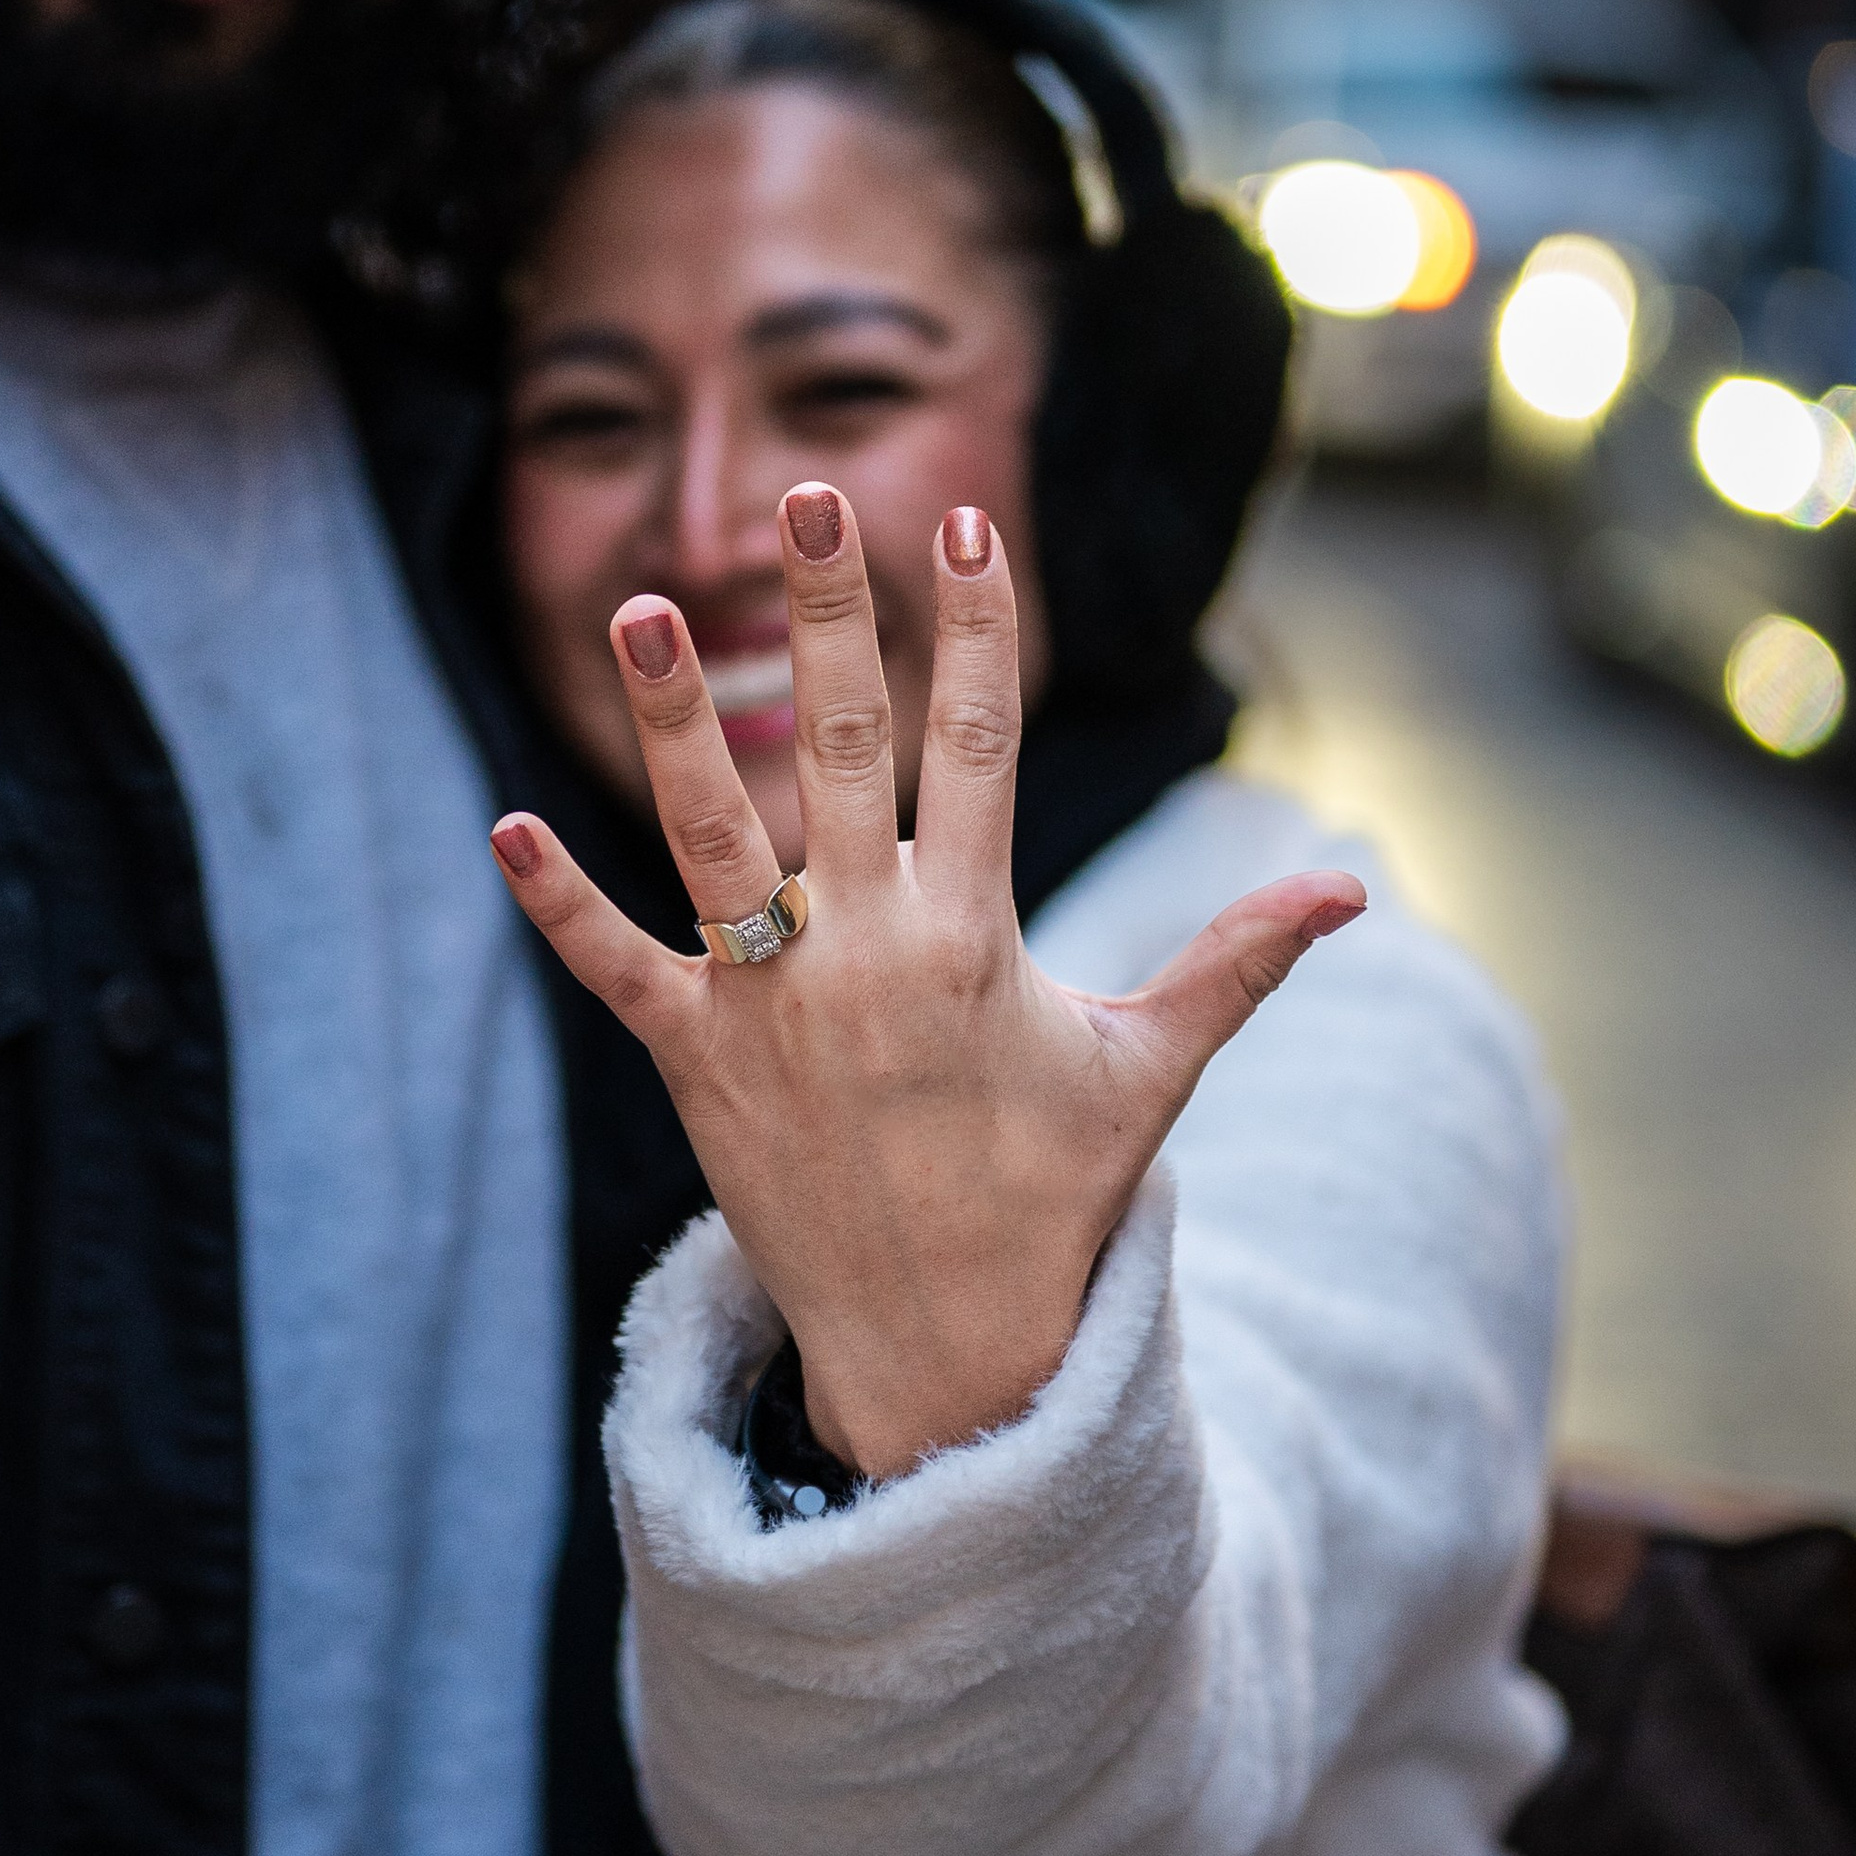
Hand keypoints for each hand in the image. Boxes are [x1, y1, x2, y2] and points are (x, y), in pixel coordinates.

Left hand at [490, 485, 1363, 1477]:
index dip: (974, 634)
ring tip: (637, 609)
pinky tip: (503, 824)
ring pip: (710, 835)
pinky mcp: (695, 1063)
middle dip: (825, 620)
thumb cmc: (1052, 1199)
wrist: (947, 1352)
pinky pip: (616, 968)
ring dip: (669, 719)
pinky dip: (558, 903)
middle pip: (842, 751)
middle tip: (807, 503)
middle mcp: (866, 954)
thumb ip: (1235, 962)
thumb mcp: (1146, 1072)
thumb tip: (1352, 888)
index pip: (978, 748)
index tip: (965, 531)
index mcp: (974, 937)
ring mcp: (771, 1006)